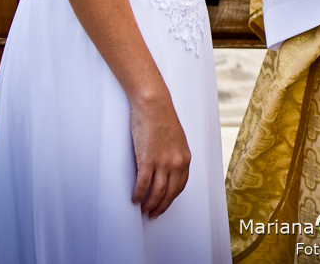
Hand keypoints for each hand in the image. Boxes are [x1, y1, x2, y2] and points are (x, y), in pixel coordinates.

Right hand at [130, 92, 190, 218]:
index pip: (180, 186)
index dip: (171, 198)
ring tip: (143, 209)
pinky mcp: (147, 160)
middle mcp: (176, 163)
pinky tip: (134, 199)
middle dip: (161, 206)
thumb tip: (167, 168)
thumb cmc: (162, 119)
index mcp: (185, 158)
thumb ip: (174, 155)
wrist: (154, 105)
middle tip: (153, 213)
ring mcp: (162, 162)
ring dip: (149, 204)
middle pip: (170, 193)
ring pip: (157, 192)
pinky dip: (138, 195)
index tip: (165, 204)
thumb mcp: (176, 139)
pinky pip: (143, 184)